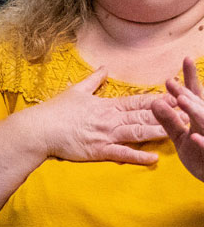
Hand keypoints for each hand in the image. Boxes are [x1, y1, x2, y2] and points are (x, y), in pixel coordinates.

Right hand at [29, 65, 165, 164]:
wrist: (40, 129)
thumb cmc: (56, 110)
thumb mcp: (76, 90)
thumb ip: (94, 80)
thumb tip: (106, 67)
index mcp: (106, 105)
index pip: (136, 101)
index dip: (158, 99)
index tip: (175, 97)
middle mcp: (109, 119)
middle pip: (143, 116)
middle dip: (166, 115)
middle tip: (186, 113)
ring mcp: (105, 135)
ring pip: (137, 133)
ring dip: (158, 132)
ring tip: (178, 132)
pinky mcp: (99, 151)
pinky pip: (122, 154)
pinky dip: (138, 156)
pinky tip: (154, 158)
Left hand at [152, 57, 203, 181]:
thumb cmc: (199, 157)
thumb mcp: (180, 138)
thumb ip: (168, 121)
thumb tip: (154, 101)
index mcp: (200, 119)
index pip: (195, 95)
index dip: (191, 78)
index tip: (186, 58)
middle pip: (199, 106)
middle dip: (187, 94)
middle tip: (172, 83)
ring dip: (195, 111)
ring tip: (180, 100)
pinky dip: (203, 143)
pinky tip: (193, 136)